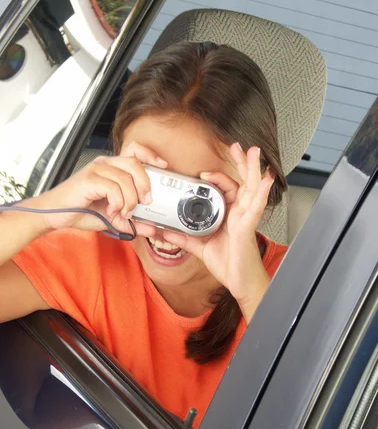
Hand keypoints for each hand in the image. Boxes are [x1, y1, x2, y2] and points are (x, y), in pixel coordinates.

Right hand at [25, 142, 167, 236]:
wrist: (55, 215)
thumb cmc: (81, 210)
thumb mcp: (112, 217)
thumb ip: (132, 221)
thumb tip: (152, 229)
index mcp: (111, 168)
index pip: (134, 150)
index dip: (151, 155)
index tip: (163, 167)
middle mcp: (104, 164)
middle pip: (134, 163)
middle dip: (145, 184)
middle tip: (145, 202)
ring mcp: (95, 170)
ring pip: (125, 178)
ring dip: (130, 199)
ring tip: (124, 212)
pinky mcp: (88, 179)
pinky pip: (113, 187)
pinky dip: (118, 201)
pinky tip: (112, 210)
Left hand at [163, 144, 274, 321]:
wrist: (239, 282)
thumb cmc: (228, 264)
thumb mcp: (200, 247)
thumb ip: (183, 238)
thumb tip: (163, 231)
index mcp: (229, 215)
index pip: (226, 189)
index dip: (217, 178)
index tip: (202, 173)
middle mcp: (240, 213)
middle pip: (242, 182)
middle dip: (241, 164)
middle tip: (236, 146)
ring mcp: (246, 218)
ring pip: (252, 188)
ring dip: (252, 169)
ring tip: (253, 152)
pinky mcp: (248, 227)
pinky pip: (256, 206)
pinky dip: (261, 192)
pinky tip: (266, 179)